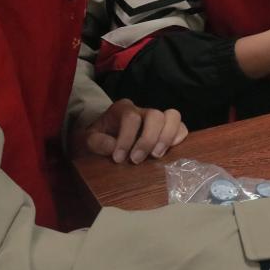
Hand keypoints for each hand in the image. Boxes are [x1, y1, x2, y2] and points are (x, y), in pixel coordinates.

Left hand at [72, 99, 187, 163]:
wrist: (107, 135)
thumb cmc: (100, 137)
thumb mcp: (88, 138)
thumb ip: (96, 141)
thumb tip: (112, 146)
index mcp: (123, 109)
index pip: (131, 117)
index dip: (126, 138)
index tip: (118, 158)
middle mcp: (143, 110)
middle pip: (155, 115)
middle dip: (147, 139)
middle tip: (137, 160)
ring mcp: (158, 118)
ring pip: (173, 116)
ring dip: (167, 137)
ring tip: (156, 156)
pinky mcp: (169, 128)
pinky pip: (181, 126)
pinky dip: (178, 137)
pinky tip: (170, 151)